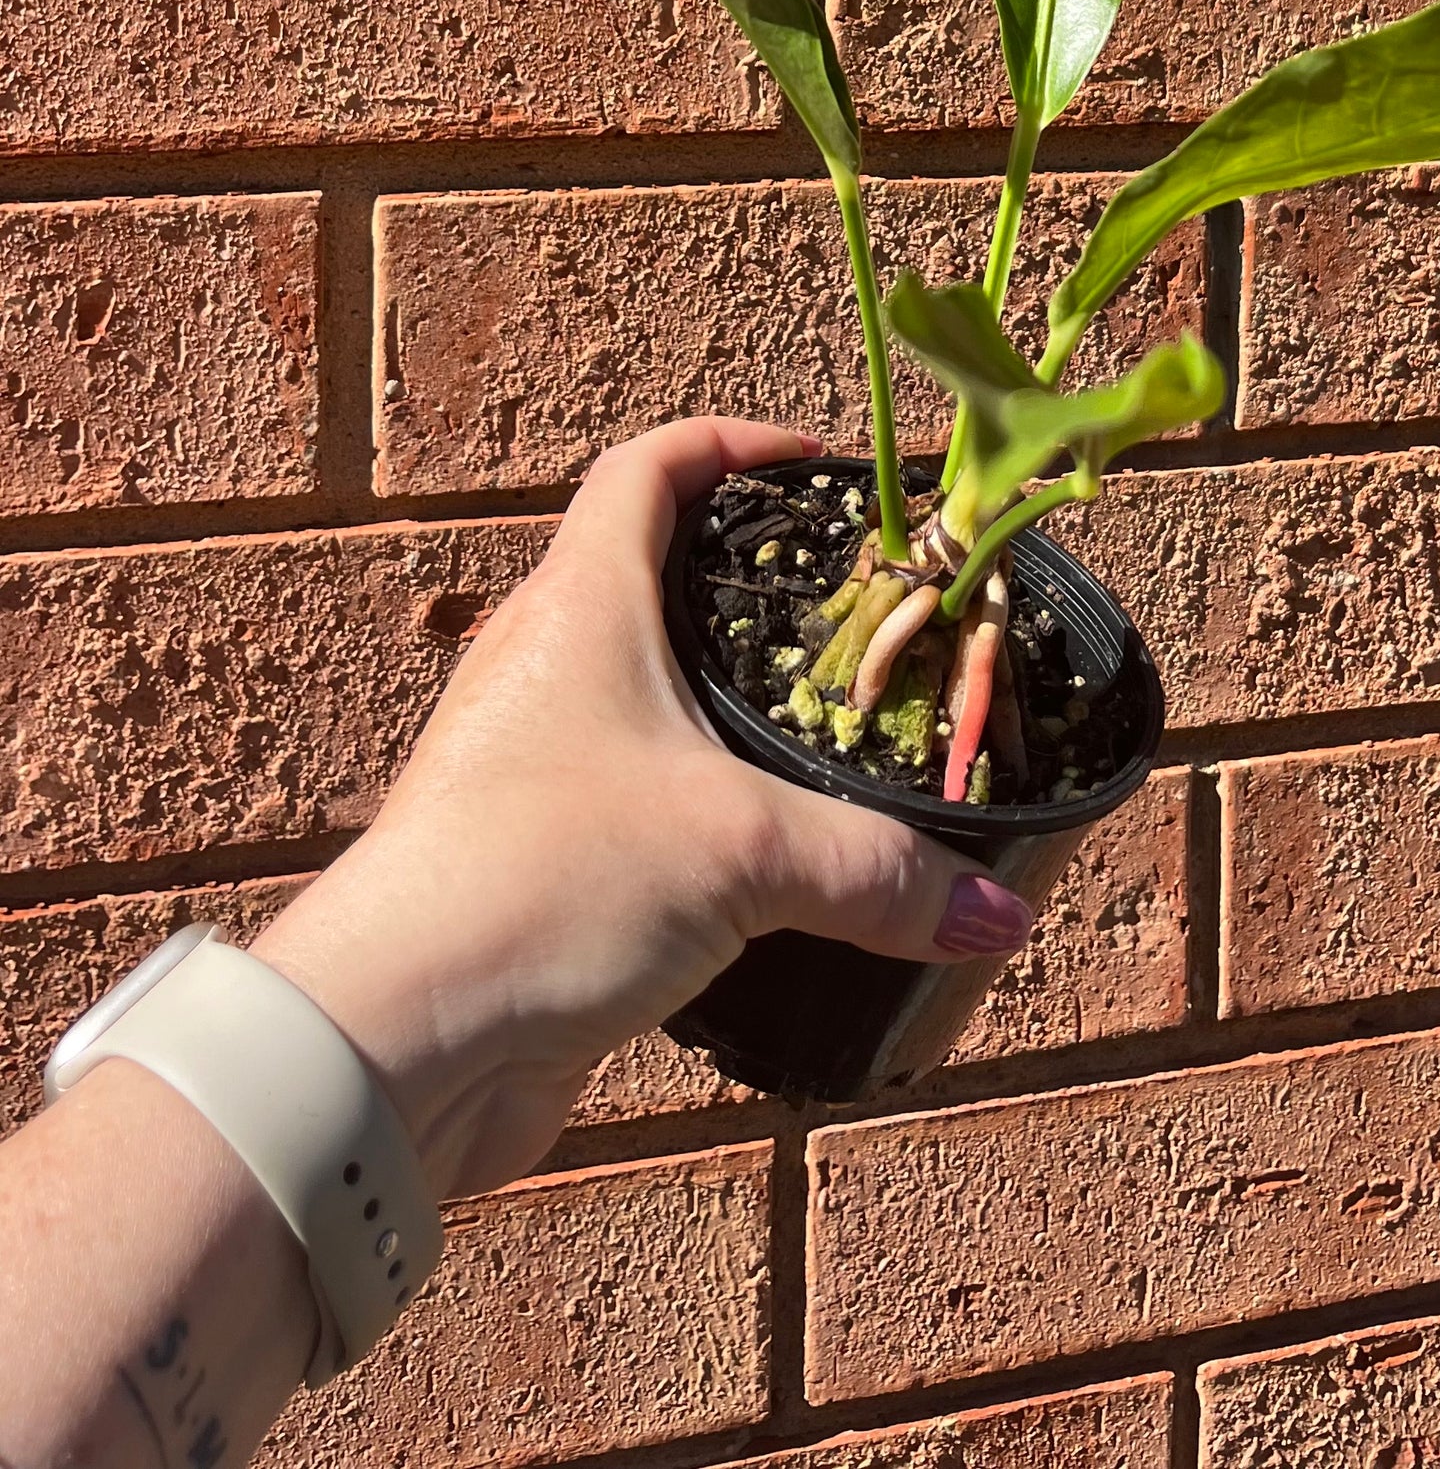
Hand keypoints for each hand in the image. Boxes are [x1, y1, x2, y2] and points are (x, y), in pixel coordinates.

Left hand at [250, 419, 1034, 1199]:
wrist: (397, 1037)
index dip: (732, 445)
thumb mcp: (744, 850)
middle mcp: (548, 667)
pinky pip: (642, 811)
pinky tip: (778, 870)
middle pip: (659, 583)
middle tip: (863, 619)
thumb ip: (882, 871)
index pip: (649, 467)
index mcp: (580, 604)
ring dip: (738, 717)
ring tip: (841, 743)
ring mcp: (534, 766)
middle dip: (761, 593)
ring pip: (655, 708)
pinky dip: (712, 820)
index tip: (820, 467)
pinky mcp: (538, 864)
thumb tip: (1000, 911)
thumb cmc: (543, 879)